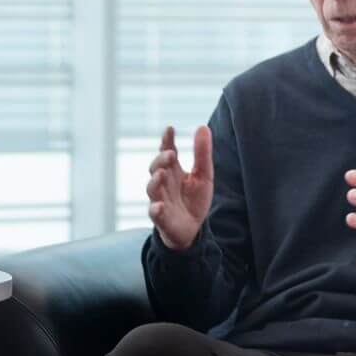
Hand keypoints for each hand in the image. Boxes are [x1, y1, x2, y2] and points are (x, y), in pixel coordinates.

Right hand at [147, 125, 212, 250]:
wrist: (192, 229)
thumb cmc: (194, 199)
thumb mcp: (203, 175)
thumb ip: (202, 153)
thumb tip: (202, 126)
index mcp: (173, 170)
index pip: (167, 151)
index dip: (167, 140)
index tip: (170, 129)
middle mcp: (163, 183)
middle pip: (156, 168)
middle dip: (161, 160)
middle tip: (171, 154)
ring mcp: (160, 199)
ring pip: (152, 188)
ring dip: (155, 181)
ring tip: (161, 174)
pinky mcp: (161, 218)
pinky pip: (154, 213)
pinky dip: (155, 209)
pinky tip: (159, 205)